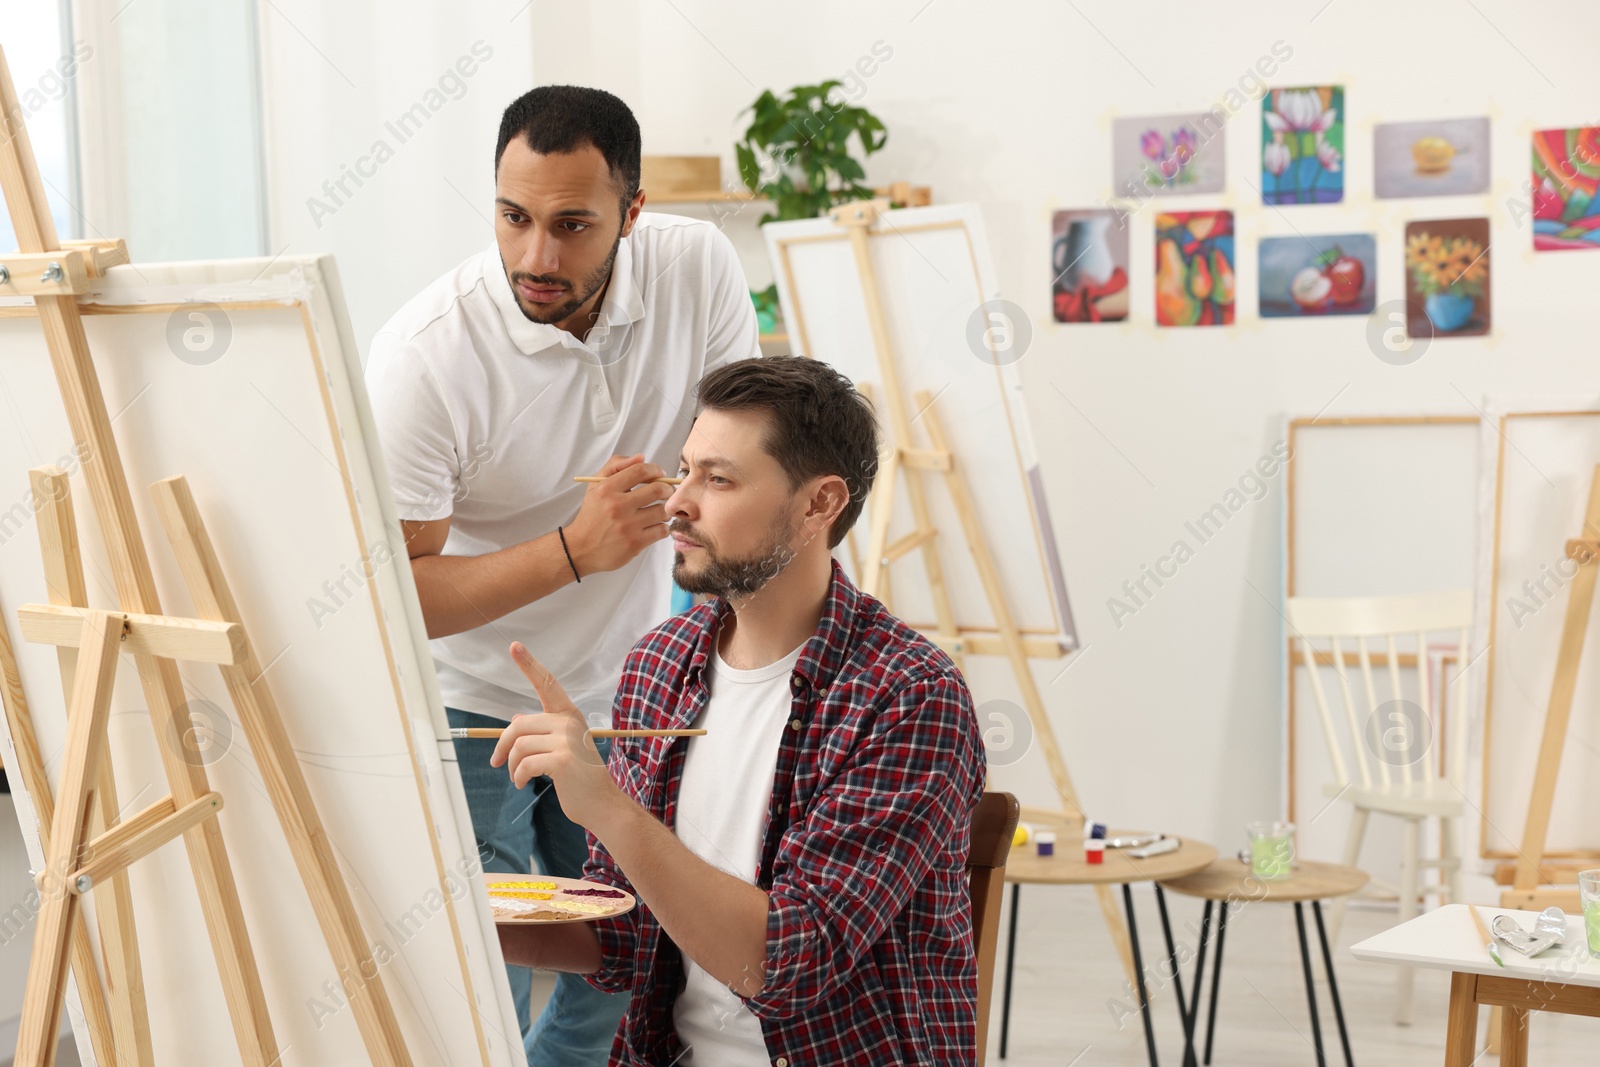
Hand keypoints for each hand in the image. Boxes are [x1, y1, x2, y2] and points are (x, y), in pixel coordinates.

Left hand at [491, 642, 622, 829]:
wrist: (601, 803)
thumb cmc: (579, 777)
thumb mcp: (560, 749)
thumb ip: (540, 733)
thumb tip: (514, 722)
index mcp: (568, 715)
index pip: (547, 684)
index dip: (529, 664)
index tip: (514, 645)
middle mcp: (568, 722)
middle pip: (518, 726)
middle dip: (502, 747)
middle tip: (496, 763)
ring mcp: (566, 739)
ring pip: (519, 746)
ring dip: (511, 766)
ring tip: (517, 778)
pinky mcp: (561, 759)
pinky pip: (524, 764)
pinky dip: (518, 777)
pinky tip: (523, 784)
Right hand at [562, 453, 672, 574]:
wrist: (581, 549)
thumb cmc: (592, 515)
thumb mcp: (596, 486)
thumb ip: (616, 466)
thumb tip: (641, 458)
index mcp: (607, 488)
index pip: (640, 470)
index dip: (655, 470)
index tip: (659, 475)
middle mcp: (617, 506)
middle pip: (657, 489)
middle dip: (667, 489)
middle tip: (666, 492)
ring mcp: (627, 526)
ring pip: (662, 511)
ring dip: (663, 510)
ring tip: (657, 511)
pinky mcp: (635, 543)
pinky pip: (662, 530)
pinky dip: (661, 527)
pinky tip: (653, 527)